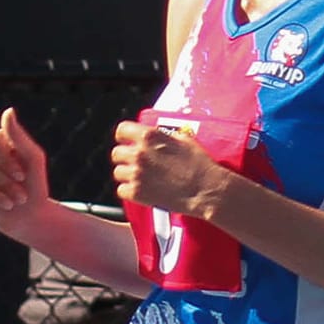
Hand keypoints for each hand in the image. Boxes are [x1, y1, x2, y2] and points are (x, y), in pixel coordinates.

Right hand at [0, 109, 51, 234]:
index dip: (6, 163)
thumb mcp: (33, 158)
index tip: (22, 177)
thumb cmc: (34, 185)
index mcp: (0, 141)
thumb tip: (8, 111)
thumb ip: (19, 136)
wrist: (28, 215)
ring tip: (10, 203)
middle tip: (21, 197)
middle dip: (5, 184)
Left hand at [112, 117, 227, 218]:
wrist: (207, 190)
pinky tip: (142, 190)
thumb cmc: (200, 165)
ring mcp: (137, 174)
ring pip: (118, 173)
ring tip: (141, 178)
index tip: (127, 141)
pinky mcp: (137, 193)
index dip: (124, 137)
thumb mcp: (183, 139)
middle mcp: (139, 153)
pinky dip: (130, 191)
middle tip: (136, 163)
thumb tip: (155, 135)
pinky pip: (122, 190)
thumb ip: (163, 135)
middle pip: (116, 153)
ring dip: (127, 175)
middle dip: (125, 157)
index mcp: (149, 137)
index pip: (122, 130)